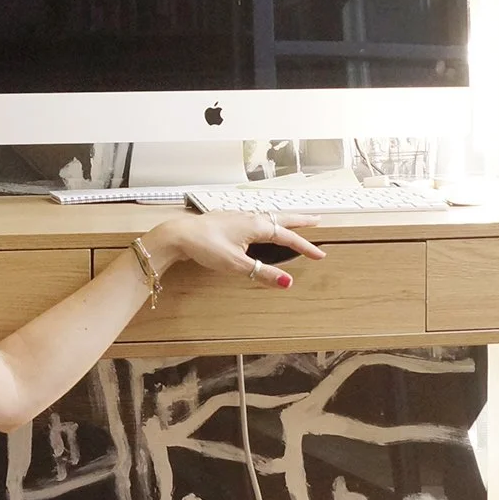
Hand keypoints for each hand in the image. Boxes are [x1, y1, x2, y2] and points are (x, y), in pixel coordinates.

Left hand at [142, 209, 324, 288]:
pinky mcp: (227, 220)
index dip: (305, 247)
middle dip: (300, 220)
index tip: (319, 255)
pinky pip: (254, 218)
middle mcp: (250, 217)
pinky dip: (266, 221)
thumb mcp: (237, 265)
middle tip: (316, 219)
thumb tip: (287, 282)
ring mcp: (238, 217)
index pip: (288, 237)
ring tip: (292, 222)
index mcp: (257, 226)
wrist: (179, 235)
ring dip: (283, 219)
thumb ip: (263, 273)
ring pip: (268, 216)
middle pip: (282, 218)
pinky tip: (259, 225)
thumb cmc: (206, 246)